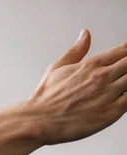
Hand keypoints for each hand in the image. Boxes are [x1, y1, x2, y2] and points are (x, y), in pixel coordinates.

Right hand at [29, 30, 126, 144]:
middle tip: (124, 71)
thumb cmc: (44, 98)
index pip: (124, 49)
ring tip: (121, 83)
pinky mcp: (110, 112)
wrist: (37, 121)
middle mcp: (102, 76)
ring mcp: (108, 94)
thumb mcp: (57, 68)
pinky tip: (124, 97)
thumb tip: (85, 34)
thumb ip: (76, 50)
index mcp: (91, 64)